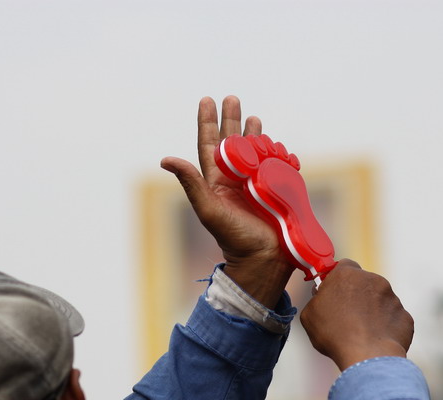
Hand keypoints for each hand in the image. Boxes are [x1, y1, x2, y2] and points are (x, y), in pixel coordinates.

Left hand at [161, 96, 293, 307]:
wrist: (264, 259)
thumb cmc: (234, 238)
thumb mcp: (209, 210)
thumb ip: (191, 183)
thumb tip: (166, 159)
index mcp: (217, 181)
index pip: (210, 144)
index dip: (208, 122)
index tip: (207, 100)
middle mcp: (236, 179)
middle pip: (233, 142)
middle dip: (232, 119)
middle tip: (232, 98)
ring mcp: (258, 183)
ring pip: (255, 150)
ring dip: (255, 133)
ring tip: (254, 117)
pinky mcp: (277, 188)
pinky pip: (276, 164)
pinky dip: (277, 151)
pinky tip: (277, 142)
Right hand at [300, 260, 413, 371]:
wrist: (367, 356)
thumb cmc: (335, 334)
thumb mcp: (309, 315)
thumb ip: (317, 300)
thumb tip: (322, 300)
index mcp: (347, 274)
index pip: (343, 266)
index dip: (338, 279)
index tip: (333, 291)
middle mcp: (373, 280)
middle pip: (363, 283)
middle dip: (356, 295)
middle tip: (346, 315)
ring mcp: (392, 297)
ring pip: (380, 300)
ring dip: (372, 311)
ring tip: (360, 332)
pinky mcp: (404, 316)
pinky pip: (392, 318)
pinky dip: (385, 326)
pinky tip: (374, 340)